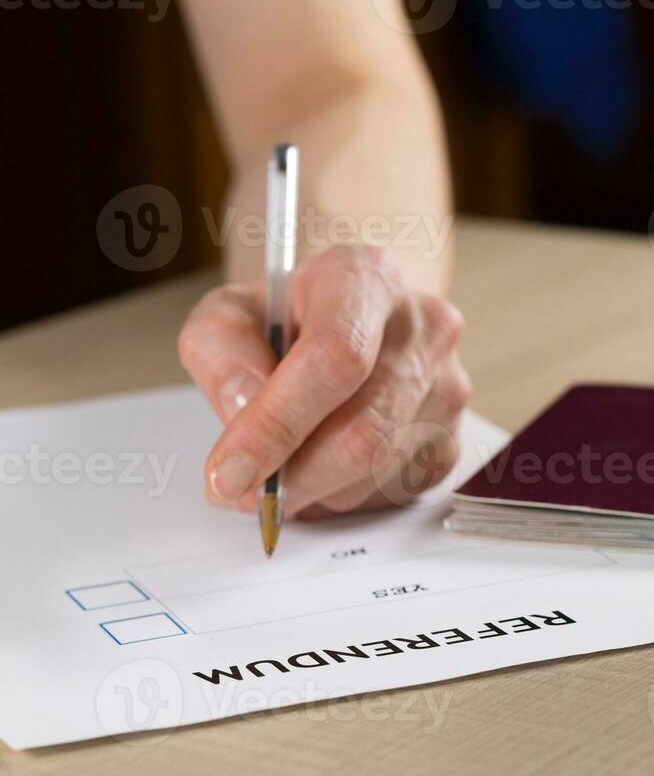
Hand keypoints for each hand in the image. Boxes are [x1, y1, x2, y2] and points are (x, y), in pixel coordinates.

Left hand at [178, 245, 470, 517]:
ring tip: (282, 459)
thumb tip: (243, 406)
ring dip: (311, 487)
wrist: (350, 323)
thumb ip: (219, 351)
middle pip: (362, 430)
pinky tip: (320, 462)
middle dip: (291, 477)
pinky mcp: (450, 441)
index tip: (230, 471)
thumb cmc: (287, 319)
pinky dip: (338, 494)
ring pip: (371, 471)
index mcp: (366, 280)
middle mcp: (422, 329)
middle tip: (239, 491)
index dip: (279, 423)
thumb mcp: (230, 314)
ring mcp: (446, 388)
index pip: (335, 356)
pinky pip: (387, 493)